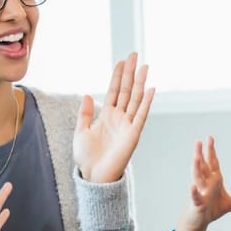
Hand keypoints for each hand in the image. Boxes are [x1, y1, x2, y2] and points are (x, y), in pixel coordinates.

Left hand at [73, 52, 154, 182]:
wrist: (93, 176)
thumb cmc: (87, 157)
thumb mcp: (80, 131)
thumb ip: (85, 113)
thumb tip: (87, 95)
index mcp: (107, 116)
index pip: (114, 91)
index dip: (117, 76)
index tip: (121, 61)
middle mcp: (119, 117)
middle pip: (126, 90)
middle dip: (130, 73)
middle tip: (134, 55)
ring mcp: (127, 125)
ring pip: (135, 99)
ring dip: (139, 82)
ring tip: (144, 66)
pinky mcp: (133, 134)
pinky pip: (141, 115)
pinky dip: (146, 102)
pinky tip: (150, 89)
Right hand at [180, 137, 230, 230]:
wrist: (199, 221)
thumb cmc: (211, 209)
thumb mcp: (230, 205)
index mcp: (213, 180)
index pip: (212, 163)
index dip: (211, 151)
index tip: (210, 138)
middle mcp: (205, 184)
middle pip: (203, 166)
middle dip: (201, 154)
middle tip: (198, 141)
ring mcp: (200, 192)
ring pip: (197, 178)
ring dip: (197, 167)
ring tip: (196, 156)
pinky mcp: (197, 204)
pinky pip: (195, 197)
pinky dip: (194, 192)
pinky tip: (192, 186)